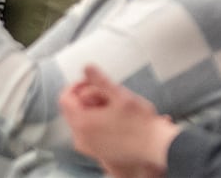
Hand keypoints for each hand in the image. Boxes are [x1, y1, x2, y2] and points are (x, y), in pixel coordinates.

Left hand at [59, 65, 177, 177]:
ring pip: (80, 121)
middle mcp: (81, 138)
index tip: (91, 81)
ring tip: (111, 104)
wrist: (155, 149)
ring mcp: (89, 148)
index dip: (76, 85)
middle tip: (104, 92)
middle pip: (71, 110)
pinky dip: (94, 122)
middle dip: (84, 97)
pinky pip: (87, 133)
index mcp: (83, 123)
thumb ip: (100, 80)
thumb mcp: (121, 95)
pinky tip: (112, 118)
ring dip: (90, 109)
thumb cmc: (141, 124)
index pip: (65, 98)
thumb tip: (87, 67)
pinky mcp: (97, 153)